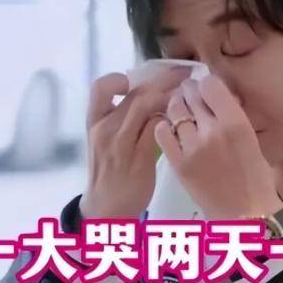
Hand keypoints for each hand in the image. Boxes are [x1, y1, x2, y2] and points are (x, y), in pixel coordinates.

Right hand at [80, 67, 190, 218]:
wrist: (106, 208)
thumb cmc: (110, 172)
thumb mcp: (106, 142)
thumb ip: (123, 120)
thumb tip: (151, 95)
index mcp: (94, 122)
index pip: (100, 87)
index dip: (119, 78)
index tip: (138, 79)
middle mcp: (105, 129)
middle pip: (135, 93)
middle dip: (163, 80)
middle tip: (184, 74)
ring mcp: (120, 144)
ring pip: (146, 106)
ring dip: (171, 96)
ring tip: (188, 93)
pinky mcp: (138, 158)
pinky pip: (157, 128)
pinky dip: (171, 119)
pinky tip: (182, 119)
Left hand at [154, 75, 282, 217]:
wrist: (244, 216)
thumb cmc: (255, 179)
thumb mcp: (252, 140)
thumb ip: (234, 116)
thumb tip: (219, 95)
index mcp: (236, 123)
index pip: (210, 84)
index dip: (206, 84)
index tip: (206, 90)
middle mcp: (212, 131)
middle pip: (190, 94)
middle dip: (190, 92)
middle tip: (190, 97)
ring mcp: (192, 147)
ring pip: (174, 110)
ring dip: (176, 106)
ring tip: (180, 111)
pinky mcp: (178, 163)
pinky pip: (162, 132)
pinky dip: (164, 126)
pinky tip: (171, 130)